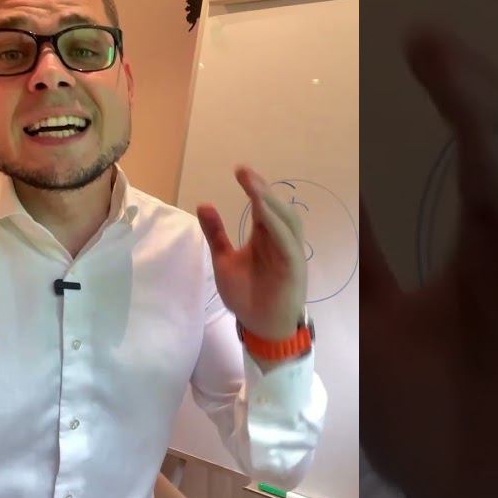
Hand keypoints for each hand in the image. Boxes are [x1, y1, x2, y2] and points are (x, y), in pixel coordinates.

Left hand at [197, 167, 307, 340]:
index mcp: (265, 236)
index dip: (253, 188)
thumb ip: (216, 234)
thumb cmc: (246, 295)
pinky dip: (277, 226)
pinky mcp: (294, 266)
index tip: (240, 171)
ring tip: (254, 188)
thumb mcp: (224, 260)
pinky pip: (287, 242)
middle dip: (262, 189)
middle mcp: (280, 240)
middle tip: (244, 173)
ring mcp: (290, 252)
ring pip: (285, 220)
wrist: (261, 327)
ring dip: (271, 203)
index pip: (261, 206)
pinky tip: (263, 214)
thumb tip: (204, 204)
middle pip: (275, 208)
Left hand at [360, 25, 497, 497]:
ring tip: (464, 88)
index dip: (460, 99)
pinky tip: (494, 166)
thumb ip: (360, 265)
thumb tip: (308, 205)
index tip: (417, 43)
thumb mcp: (375, 330)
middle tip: (434, 45)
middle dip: (483, 98)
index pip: (484, 157)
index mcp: (495, 252)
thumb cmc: (435, 429)